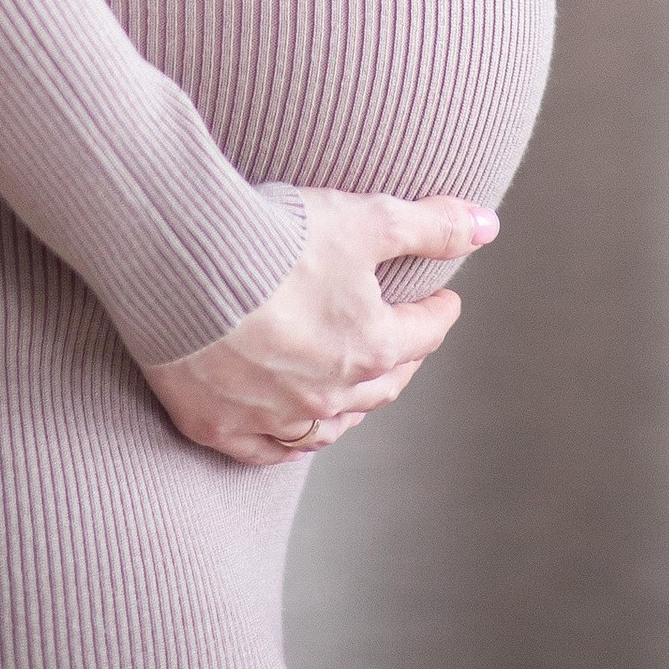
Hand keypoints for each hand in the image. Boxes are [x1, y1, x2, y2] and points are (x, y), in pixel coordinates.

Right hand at [142, 190, 499, 463]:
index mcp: (369, 348)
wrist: (178, 259)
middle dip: (403, 359)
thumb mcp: (367, 218)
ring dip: (351, 405)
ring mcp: (270, 418)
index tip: (444, 299)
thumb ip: (431, 225)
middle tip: (408, 339)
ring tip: (357, 385)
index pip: (423, 333)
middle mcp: (327, 396)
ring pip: (327, 426)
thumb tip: (489, 226)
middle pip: (382, 384)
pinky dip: (286, 438)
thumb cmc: (274, 236)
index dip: (438, 311)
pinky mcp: (217, 426)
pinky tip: (291, 427)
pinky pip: (265, 450)